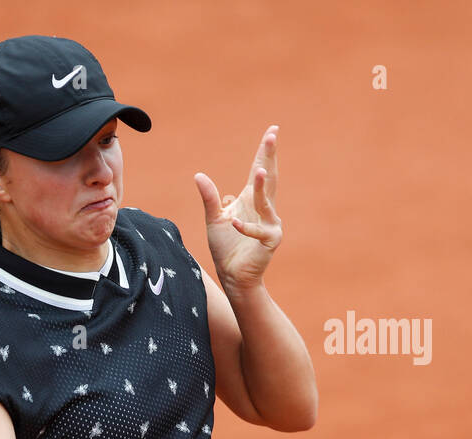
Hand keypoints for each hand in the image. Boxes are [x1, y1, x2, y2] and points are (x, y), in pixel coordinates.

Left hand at [194, 125, 282, 294]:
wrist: (233, 274)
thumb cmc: (226, 245)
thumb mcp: (213, 218)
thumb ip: (209, 197)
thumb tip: (199, 175)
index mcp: (252, 199)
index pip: (259, 170)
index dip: (264, 152)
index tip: (272, 131)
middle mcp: (264, 207)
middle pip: (267, 178)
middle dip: (269, 157)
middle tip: (272, 137)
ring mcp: (269, 224)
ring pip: (265, 202)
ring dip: (261, 187)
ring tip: (258, 171)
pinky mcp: (269, 241)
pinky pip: (257, 231)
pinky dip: (246, 227)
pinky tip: (234, 221)